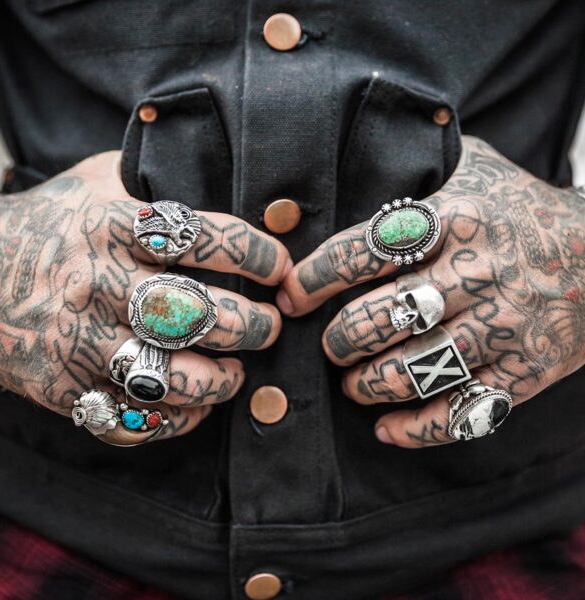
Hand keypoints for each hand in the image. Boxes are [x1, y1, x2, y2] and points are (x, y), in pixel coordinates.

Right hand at [0, 152, 290, 444]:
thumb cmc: (47, 225)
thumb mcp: (94, 179)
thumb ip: (151, 175)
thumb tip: (217, 165)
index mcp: (112, 225)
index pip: (207, 239)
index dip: (259, 256)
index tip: (281, 268)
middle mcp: (99, 285)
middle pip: (199, 315)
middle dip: (255, 326)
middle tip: (270, 325)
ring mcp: (79, 342)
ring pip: (173, 377)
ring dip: (222, 382)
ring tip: (237, 372)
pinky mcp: (63, 388)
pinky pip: (133, 420)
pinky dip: (176, 420)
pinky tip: (195, 405)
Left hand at [278, 136, 584, 447]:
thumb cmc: (524, 210)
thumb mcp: (479, 169)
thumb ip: (425, 161)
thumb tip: (368, 139)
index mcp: (454, 219)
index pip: (361, 252)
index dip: (313, 279)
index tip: (290, 296)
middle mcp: (475, 273)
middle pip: (379, 318)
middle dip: (338, 340)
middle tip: (329, 345)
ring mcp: (503, 327)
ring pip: (412, 369)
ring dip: (367, 384)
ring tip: (354, 382)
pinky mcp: (526, 372)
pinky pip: (462, 413)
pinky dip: (416, 428)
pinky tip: (387, 427)